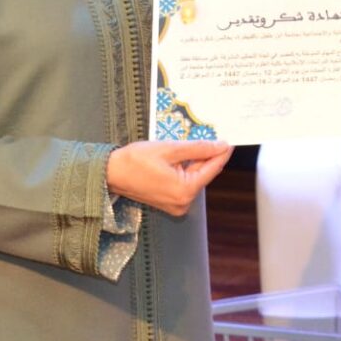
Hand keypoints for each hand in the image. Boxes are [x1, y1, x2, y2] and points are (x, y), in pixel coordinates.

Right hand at [105, 140, 233, 216]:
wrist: (110, 173)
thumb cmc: (136, 160)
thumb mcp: (170, 149)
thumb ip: (198, 148)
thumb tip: (221, 145)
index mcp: (185, 190)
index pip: (213, 168)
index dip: (222, 152)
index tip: (230, 139)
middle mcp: (183, 202)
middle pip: (204, 173)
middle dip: (207, 155)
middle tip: (212, 135)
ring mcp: (176, 205)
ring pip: (195, 177)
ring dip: (196, 161)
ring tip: (195, 142)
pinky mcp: (169, 203)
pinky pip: (185, 182)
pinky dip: (186, 169)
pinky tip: (183, 155)